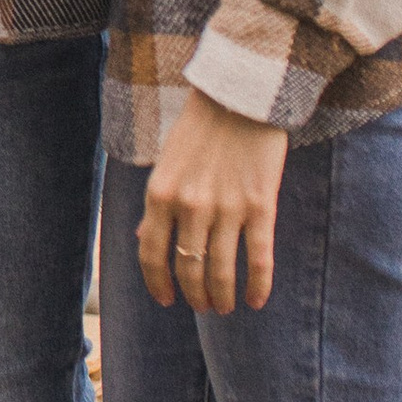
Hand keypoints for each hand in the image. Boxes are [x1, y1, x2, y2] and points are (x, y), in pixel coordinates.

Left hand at [138, 94, 289, 313]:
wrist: (240, 95)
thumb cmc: (200, 127)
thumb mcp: (166, 162)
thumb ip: (157, 202)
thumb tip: (142, 237)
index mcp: (160, 193)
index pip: (151, 253)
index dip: (158, 283)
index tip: (166, 300)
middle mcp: (190, 205)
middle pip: (188, 267)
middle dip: (194, 295)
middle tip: (203, 306)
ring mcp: (226, 208)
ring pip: (221, 270)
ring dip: (222, 296)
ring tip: (225, 306)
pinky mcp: (260, 206)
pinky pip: (258, 258)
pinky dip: (257, 285)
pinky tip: (256, 300)